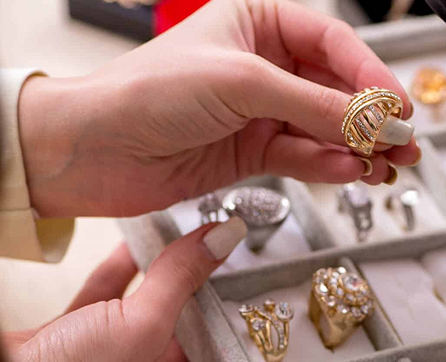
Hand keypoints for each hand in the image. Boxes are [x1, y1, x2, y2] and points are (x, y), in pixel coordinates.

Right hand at [3, 217, 246, 361]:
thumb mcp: (139, 324)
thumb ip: (180, 280)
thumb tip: (223, 239)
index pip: (212, 333)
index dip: (228, 297)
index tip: (241, 259)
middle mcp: (139, 361)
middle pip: (180, 313)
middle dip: (196, 276)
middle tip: (217, 238)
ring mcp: (104, 350)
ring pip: (143, 299)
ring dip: (160, 264)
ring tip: (182, 232)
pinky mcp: (69, 335)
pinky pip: (104, 294)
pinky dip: (119, 266)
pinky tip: (133, 242)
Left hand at [19, 0, 418, 217]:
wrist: (89, 149)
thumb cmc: (148, 91)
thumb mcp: (242, 83)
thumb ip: (314, 104)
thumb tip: (376, 121)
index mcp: (258, 23)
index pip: (333, 44)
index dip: (371, 74)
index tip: (398, 105)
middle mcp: (262, 64)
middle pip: (335, 89)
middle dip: (371, 117)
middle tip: (406, 142)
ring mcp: (258, 110)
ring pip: (323, 127)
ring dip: (357, 146)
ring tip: (389, 165)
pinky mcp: (250, 150)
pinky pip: (302, 155)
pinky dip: (328, 165)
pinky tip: (351, 172)